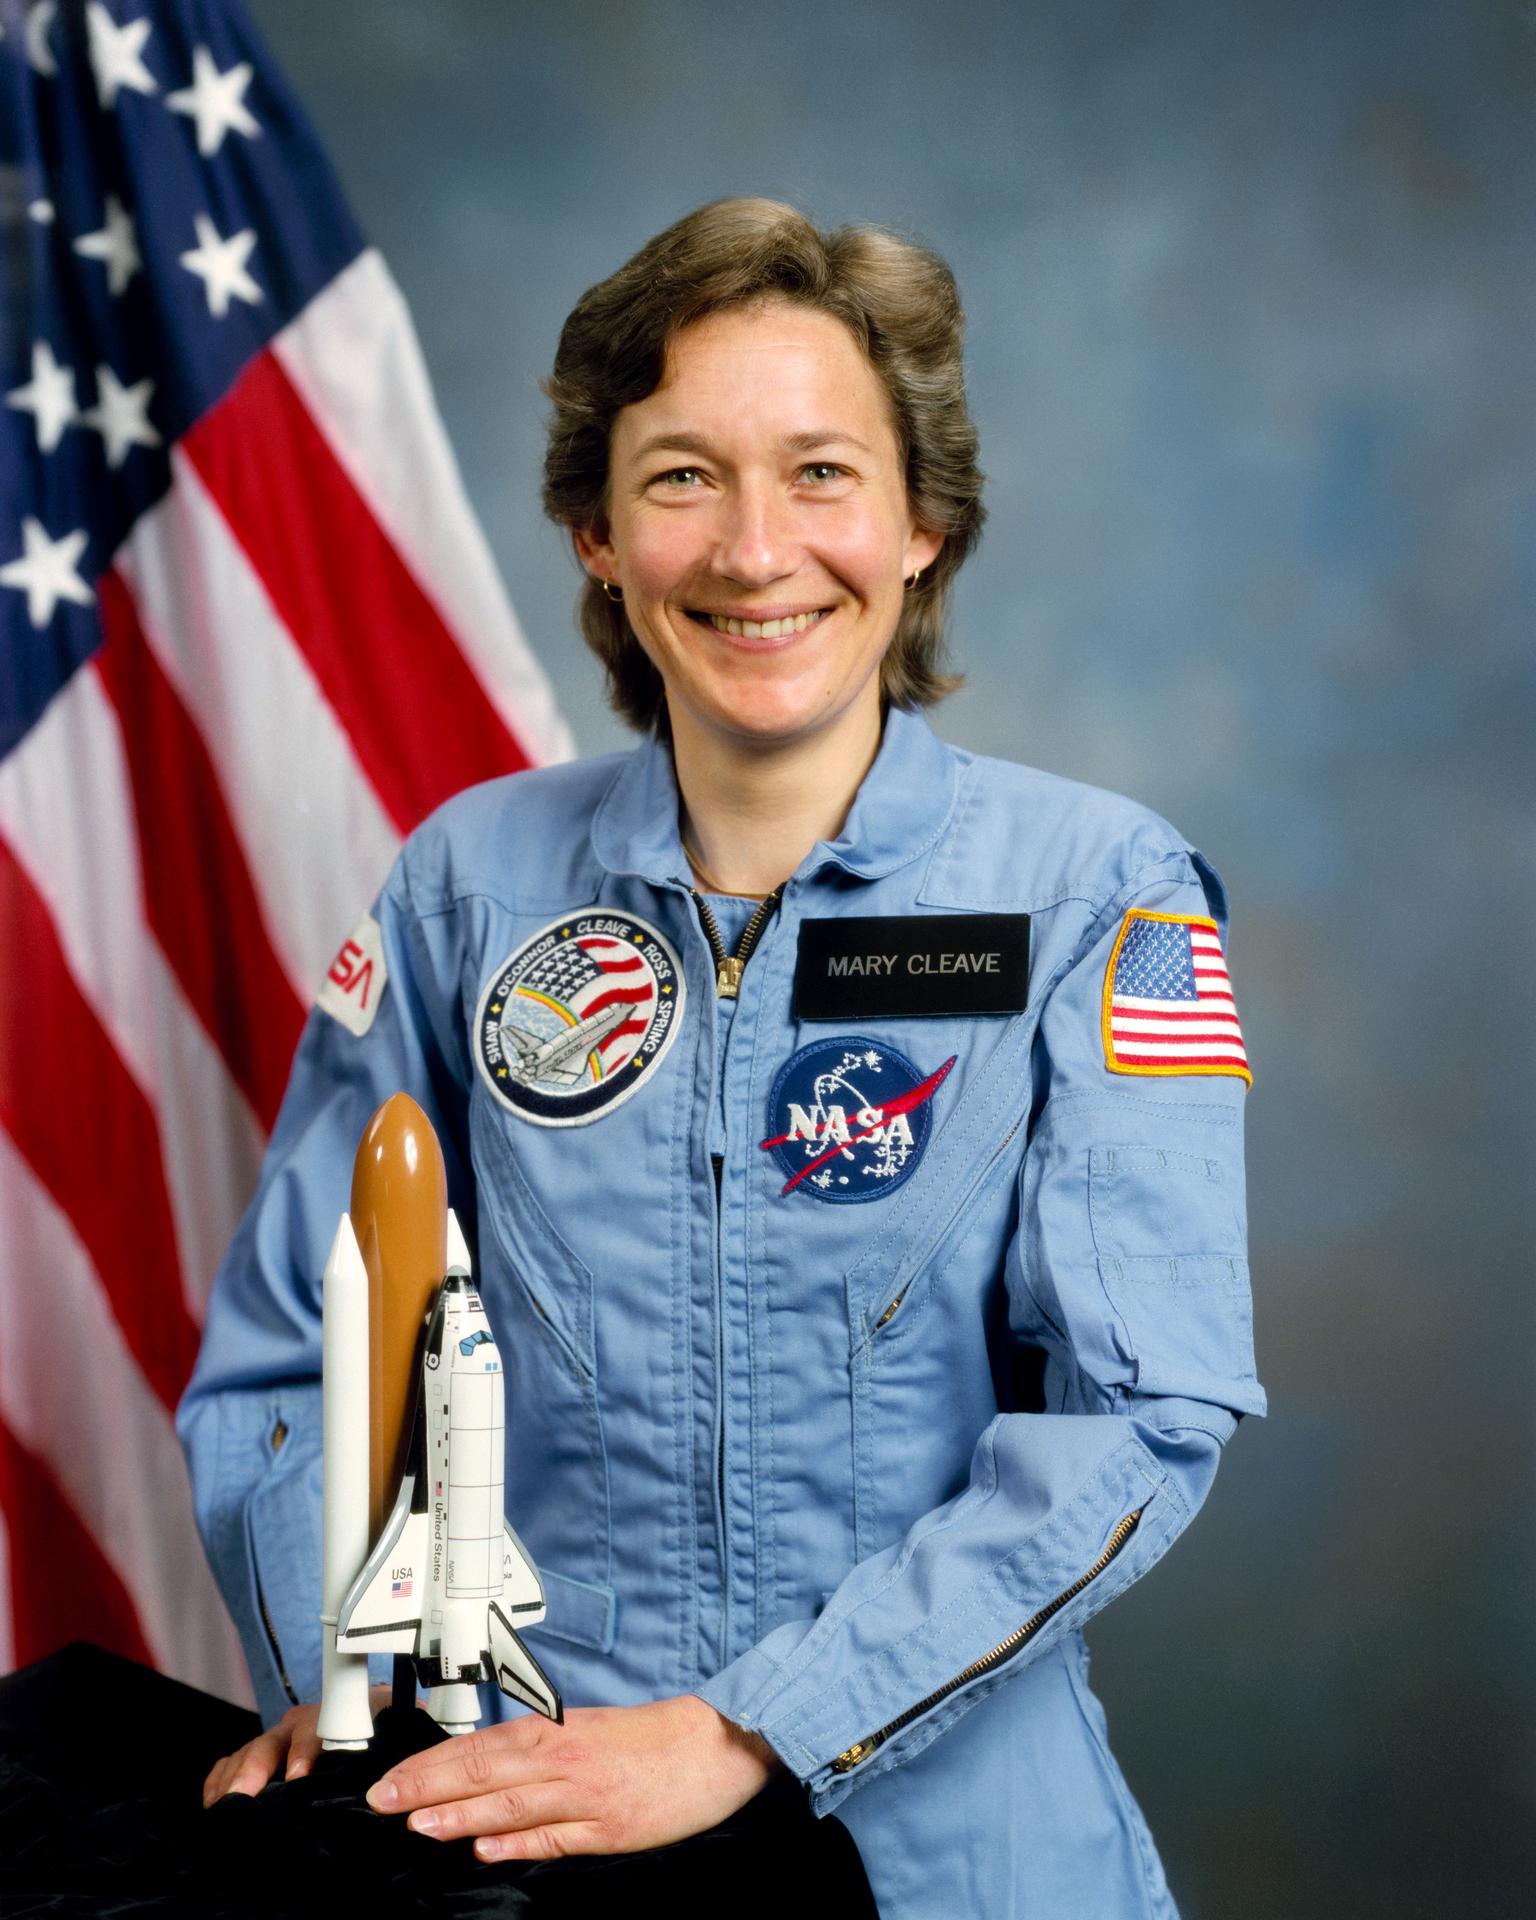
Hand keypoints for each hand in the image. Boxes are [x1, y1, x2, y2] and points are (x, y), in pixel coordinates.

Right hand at [202, 1686, 391, 1805]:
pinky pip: (235, 1761)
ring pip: (251, 1752)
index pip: (319, 1728)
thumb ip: (397, 1756)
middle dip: (255, 1770)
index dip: (305, 1750)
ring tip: (222, 1809)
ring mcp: (282, 1736)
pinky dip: (221, 1780)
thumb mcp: (401, 1738)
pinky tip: (213, 1803)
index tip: (297, 1776)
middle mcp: (306, 1722)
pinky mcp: (266, 1751)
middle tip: (240, 1799)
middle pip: (274, 1741)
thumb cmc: (390, 1734)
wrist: (378, 1717)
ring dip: (234, 1779)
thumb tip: (392, 1785)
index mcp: (340, 1715)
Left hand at [365, 1693, 781, 1861]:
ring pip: (513, 1803)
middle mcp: (566, 1759)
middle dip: (429, 1786)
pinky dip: (520, 1842)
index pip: (480, 1747)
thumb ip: (538, 1755)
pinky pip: (557, 1836)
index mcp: (558, 1732)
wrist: (714, 1745)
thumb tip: (481, 1775)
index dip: (431, 1764)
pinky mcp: (610, 1829)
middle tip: (382, 1801)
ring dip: (461, 1814)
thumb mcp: (588, 1734)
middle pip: (487, 1771)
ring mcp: (587, 1796)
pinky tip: (486, 1849)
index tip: (390, 1779)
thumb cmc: (649, 1739)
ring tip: (418, 1825)